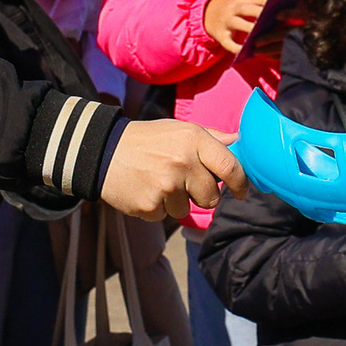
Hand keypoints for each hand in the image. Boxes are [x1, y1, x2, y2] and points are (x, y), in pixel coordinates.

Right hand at [101, 117, 247, 223]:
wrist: (104, 151)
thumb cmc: (148, 140)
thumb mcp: (180, 129)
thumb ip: (212, 137)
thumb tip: (240, 141)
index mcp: (194, 139)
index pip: (230, 166)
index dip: (240, 183)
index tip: (241, 192)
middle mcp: (183, 162)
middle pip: (212, 197)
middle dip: (202, 195)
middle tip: (182, 181)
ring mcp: (166, 185)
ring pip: (187, 210)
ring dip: (176, 202)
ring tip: (158, 182)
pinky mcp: (150, 205)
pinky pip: (165, 216)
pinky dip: (157, 208)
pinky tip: (146, 189)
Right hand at [202, 0, 280, 55]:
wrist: (207, 12)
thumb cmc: (234, 2)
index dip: (272, 1)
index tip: (286, 6)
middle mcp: (233, 7)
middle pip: (248, 9)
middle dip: (262, 14)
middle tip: (278, 20)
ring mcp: (226, 22)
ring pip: (240, 25)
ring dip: (252, 31)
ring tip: (267, 36)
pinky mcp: (221, 36)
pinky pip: (229, 43)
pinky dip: (238, 48)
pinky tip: (250, 52)